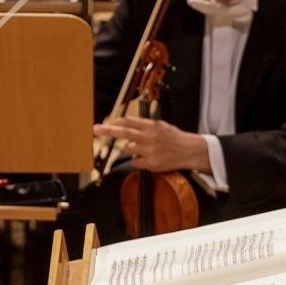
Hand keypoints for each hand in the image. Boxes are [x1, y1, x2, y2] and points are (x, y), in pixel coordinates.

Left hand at [92, 116, 208, 172]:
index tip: (106, 123)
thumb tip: (128, 124)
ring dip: (131, 149)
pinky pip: (135, 162)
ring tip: (147, 148)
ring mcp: (150, 151)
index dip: (117, 122)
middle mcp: (149, 137)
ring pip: (129, 149)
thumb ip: (145, 125)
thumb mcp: (162, 126)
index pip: (130, 121)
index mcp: (152, 126)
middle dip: (108, 131)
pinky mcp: (151, 163)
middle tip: (95, 129)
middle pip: (124, 132)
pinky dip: (138, 160)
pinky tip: (148, 158)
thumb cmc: (175, 138)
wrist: (190, 151)